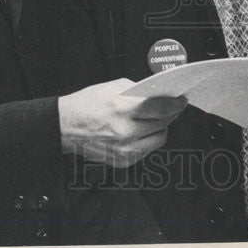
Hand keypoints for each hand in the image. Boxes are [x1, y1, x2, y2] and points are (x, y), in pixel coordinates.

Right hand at [58, 78, 186, 167]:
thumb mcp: (114, 87)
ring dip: (161, 127)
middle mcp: (126, 132)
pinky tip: (140, 130)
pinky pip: (147, 149)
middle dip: (170, 113)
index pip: (161, 108)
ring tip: (153, 119)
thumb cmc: (88, 104)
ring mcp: (125, 149)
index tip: (181, 100)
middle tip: (171, 106)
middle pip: (163, 123)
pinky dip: (148, 139)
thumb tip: (161, 94)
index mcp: (123, 109)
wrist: (66, 126)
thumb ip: (140, 91)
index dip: (176, 104)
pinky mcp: (123, 161)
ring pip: (159, 138)